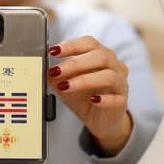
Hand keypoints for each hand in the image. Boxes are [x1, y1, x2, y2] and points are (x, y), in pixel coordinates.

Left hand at [47, 36, 132, 154]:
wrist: (99, 121)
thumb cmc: (83, 97)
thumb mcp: (65, 84)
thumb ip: (55, 75)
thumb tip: (40, 67)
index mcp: (100, 55)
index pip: (89, 43)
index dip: (71, 45)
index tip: (53, 51)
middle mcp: (114, 66)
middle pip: (100, 56)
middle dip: (75, 63)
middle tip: (56, 71)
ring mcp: (120, 84)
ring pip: (108, 76)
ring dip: (85, 80)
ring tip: (66, 86)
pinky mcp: (123, 102)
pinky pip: (117, 98)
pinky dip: (104, 99)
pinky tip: (93, 100)